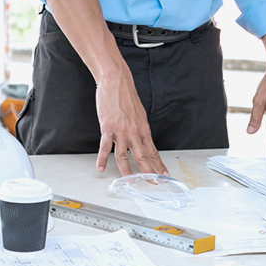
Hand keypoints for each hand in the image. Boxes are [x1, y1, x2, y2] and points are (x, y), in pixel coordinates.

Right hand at [45, 0, 168, 176]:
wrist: (116, 82)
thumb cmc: (126, 96)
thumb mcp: (139, 114)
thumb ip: (140, 129)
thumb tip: (142, 141)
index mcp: (144, 129)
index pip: (153, 151)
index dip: (159, 165)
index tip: (164, 175)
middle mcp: (135, 132)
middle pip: (143, 157)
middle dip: (149, 172)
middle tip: (154, 183)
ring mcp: (121, 131)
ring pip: (125, 156)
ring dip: (128, 171)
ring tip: (130, 182)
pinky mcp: (108, 128)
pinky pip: (105, 147)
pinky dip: (103, 159)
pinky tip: (101, 167)